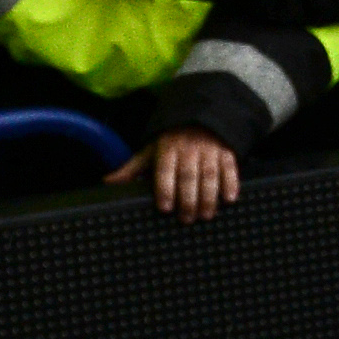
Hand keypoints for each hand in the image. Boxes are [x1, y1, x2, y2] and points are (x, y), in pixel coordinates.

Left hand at [107, 127, 242, 222]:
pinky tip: (229, 199)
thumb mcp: (151, 150)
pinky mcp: (226, 152)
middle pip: (188, 176)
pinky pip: (230, 168)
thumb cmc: (172, 141)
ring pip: (210, 175)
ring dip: (209, 197)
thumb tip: (108, 182)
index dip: (165, 189)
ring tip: (206, 215)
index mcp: (167, 149)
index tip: (165, 208)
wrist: (201, 118)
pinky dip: (231, 183)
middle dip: (188, 199)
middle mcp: (189, 149)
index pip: (165, 170)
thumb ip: (132, 168)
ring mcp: (209, 150)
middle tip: (187, 219)